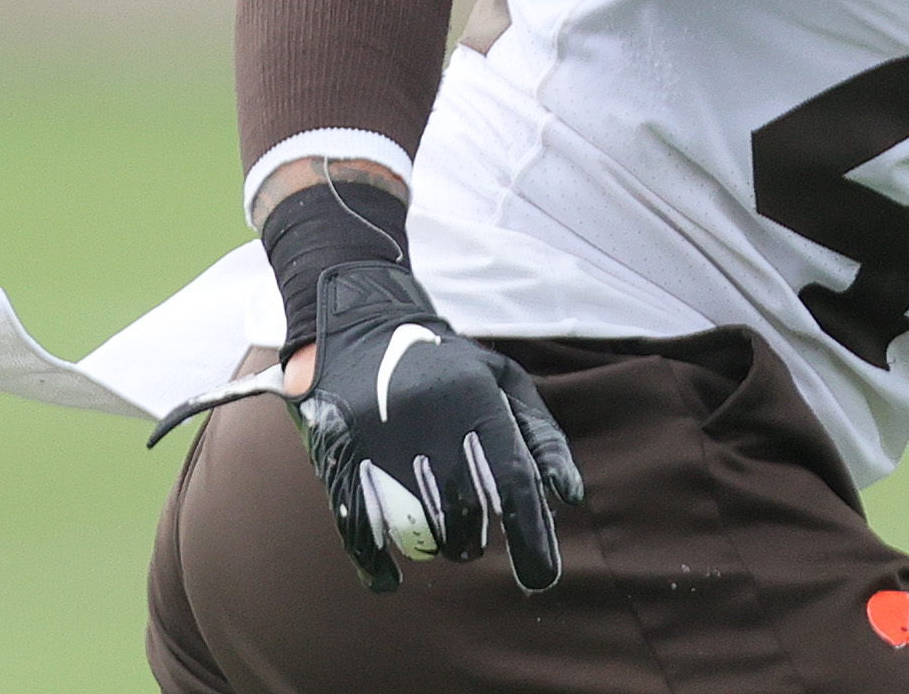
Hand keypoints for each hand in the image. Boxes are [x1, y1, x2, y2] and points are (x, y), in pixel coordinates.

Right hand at [294, 261, 584, 592]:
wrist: (361, 327)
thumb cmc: (448, 364)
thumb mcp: (504, 381)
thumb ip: (541, 436)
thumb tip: (568, 496)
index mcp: (474, 400)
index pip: (511, 482)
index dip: (530, 536)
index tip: (541, 579)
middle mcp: (428, 423)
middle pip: (466, 517)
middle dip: (475, 540)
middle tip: (474, 532)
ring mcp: (379, 444)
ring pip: (420, 532)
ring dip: (437, 545)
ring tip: (441, 529)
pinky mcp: (340, 461)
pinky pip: (360, 533)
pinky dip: (377, 567)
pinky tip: (389, 581)